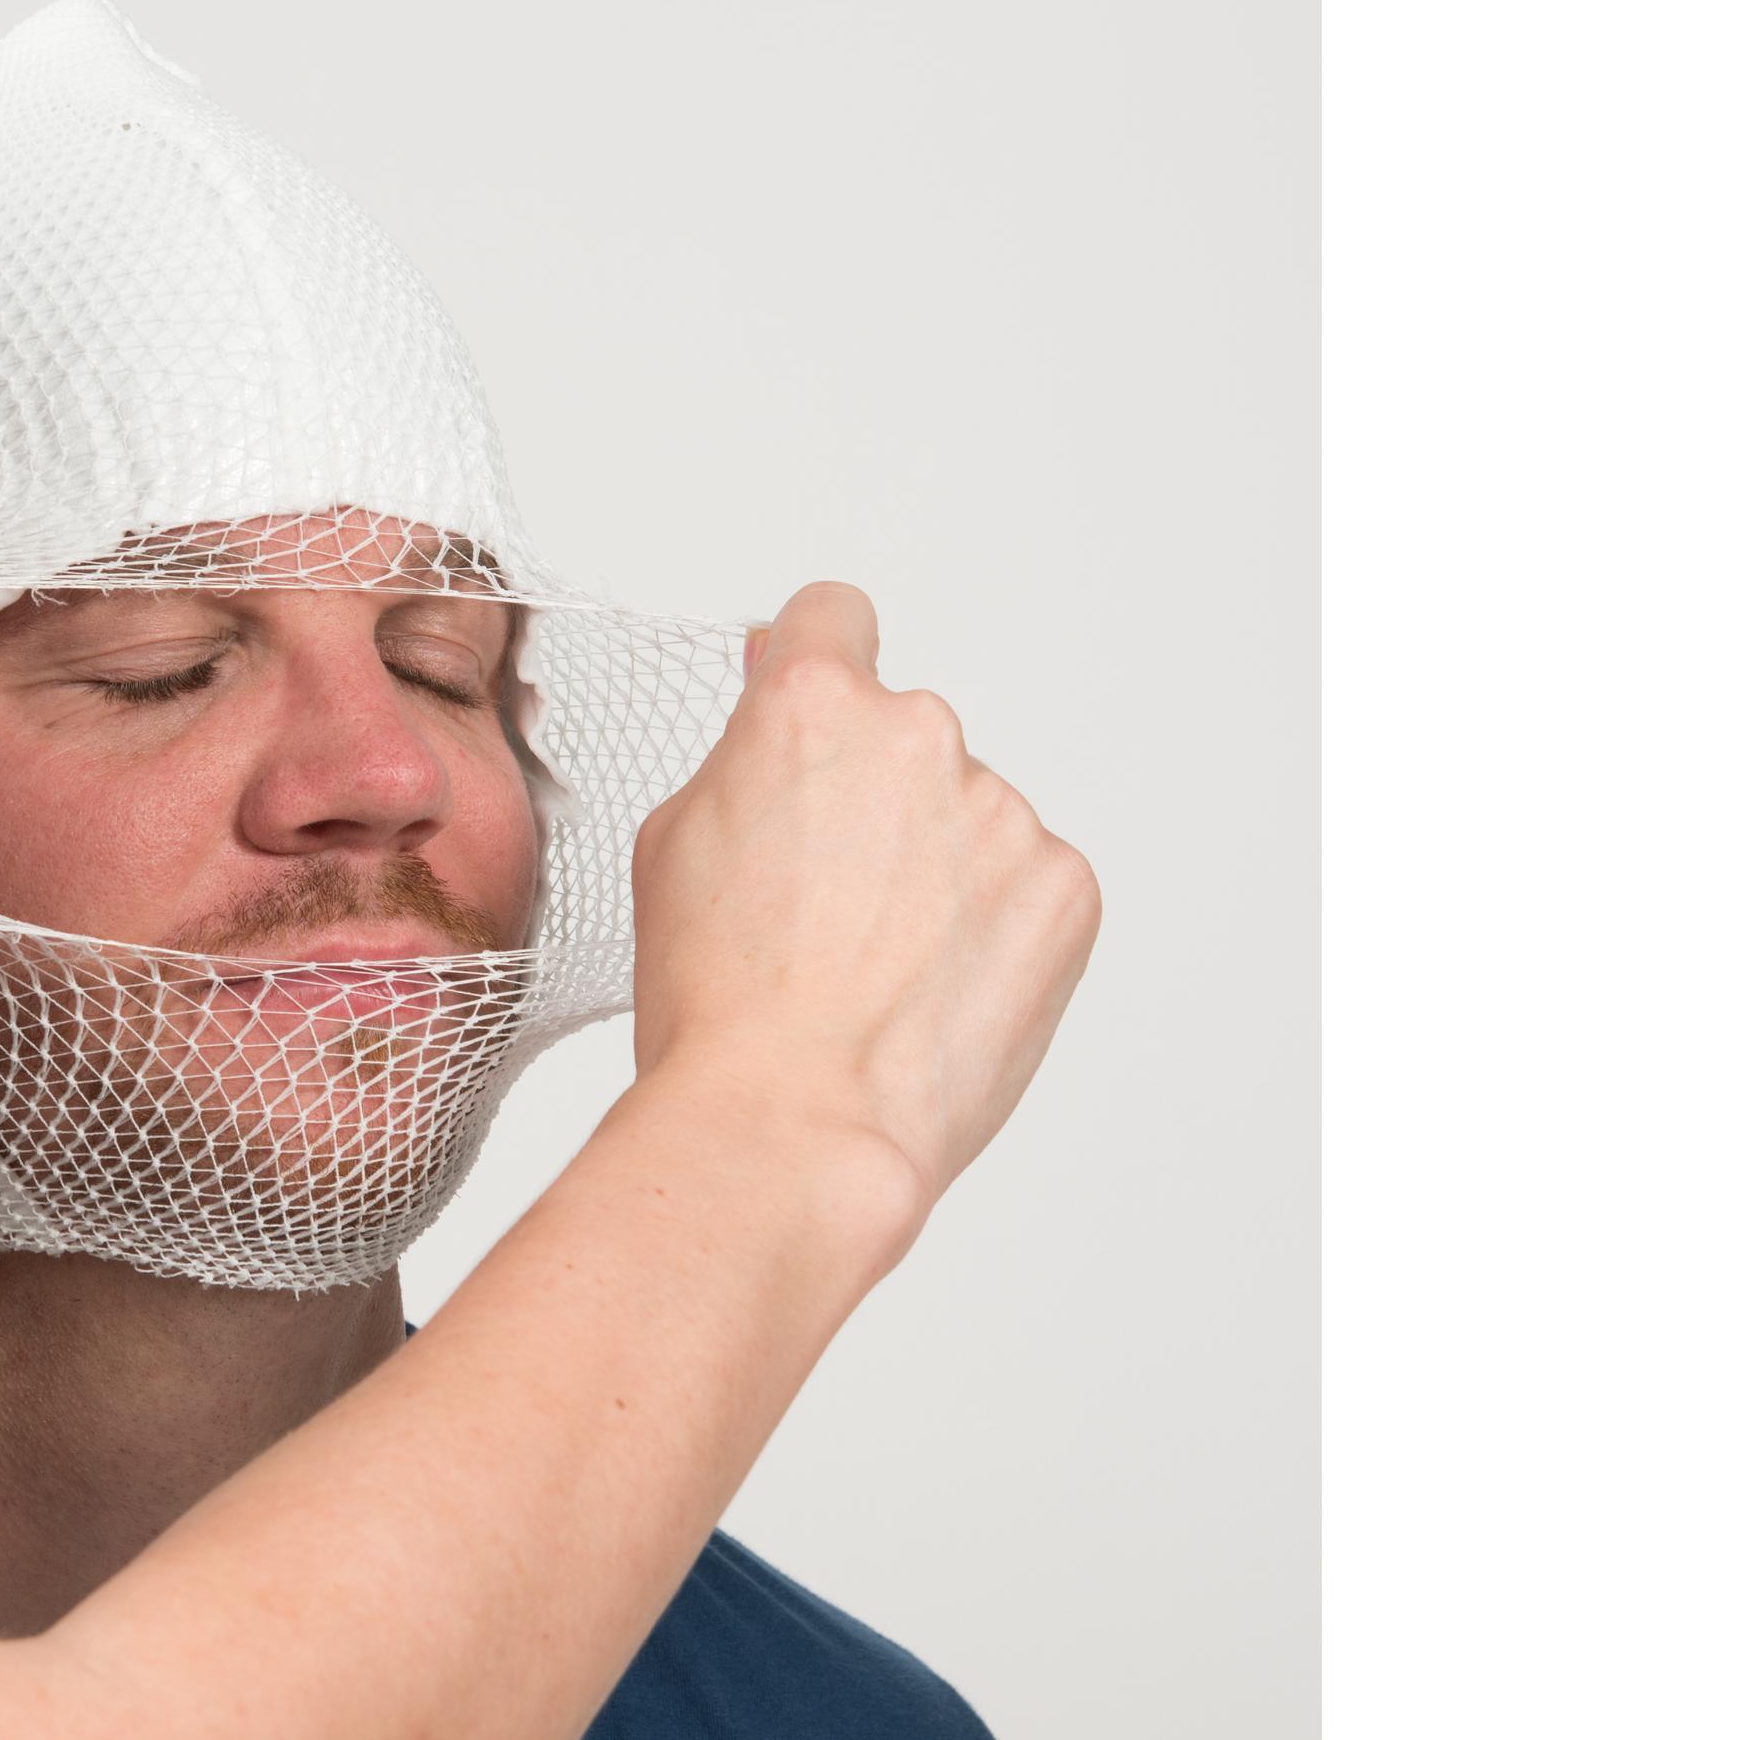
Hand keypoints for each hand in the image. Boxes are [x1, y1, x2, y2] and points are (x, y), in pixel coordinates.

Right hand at [630, 582, 1099, 1242]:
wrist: (792, 1120)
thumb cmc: (716, 1003)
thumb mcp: (674, 844)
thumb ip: (742, 758)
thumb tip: (777, 715)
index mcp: (811, 707)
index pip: (833, 619)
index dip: (817, 664)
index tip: (819, 719)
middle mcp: (919, 735)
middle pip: (902, 739)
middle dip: (872, 803)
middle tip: (820, 907)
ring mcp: (1003, 812)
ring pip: (968, 819)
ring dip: (936, 871)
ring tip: (872, 971)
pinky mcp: (1065, 889)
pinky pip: (1025, 886)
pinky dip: (991, 931)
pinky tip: (931, 994)